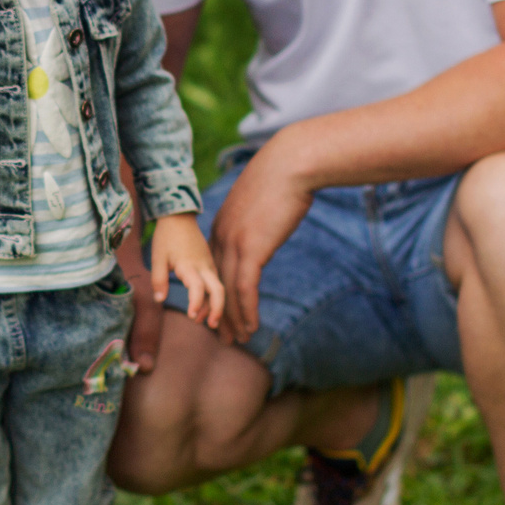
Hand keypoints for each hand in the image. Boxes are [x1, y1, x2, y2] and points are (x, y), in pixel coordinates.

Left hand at [149, 214, 223, 333]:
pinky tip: (203, 306)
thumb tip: (159, 300)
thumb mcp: (157, 257)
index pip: (198, 288)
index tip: (191, 316)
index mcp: (189, 265)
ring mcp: (209, 265)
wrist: (179, 216)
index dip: (196, 303)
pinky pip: (214, 282)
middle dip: (217, 309)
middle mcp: (204, 266)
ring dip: (213, 305)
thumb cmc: (166, 237)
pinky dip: (211, 296)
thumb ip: (158, 279)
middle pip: (218, 290)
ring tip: (203, 321)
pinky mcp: (209, 264)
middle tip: (211, 326)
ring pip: (217, 288)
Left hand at [209, 140, 315, 343]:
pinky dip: (247, 311)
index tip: (219, 309)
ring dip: (233, 319)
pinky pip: (245, 289)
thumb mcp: (262, 198)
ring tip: (238, 340)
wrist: (291, 164)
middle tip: (222, 336)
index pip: (214, 266)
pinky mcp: (251, 249)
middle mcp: (221, 236)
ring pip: (228, 291)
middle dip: (218, 312)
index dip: (216, 291)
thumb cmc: (283, 176)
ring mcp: (234, 243)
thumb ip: (257, 216)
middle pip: (216, 283)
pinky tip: (252, 328)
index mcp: (222, 224)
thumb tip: (267, 222)